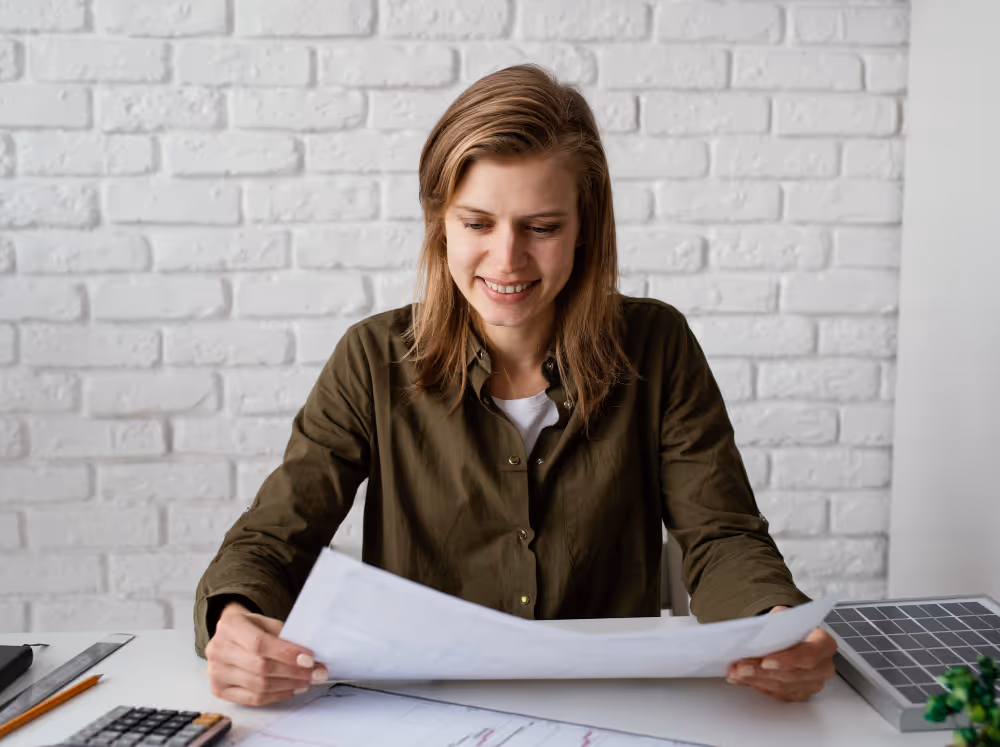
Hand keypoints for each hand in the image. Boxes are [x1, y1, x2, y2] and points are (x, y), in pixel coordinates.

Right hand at [205, 600, 328, 705]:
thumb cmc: (251, 627)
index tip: (309, 659)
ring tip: (307, 681)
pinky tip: (292, 689)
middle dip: (293, 672)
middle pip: (260, 668)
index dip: (286, 653)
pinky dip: (277, 695)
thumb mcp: (265, 621)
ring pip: (259, 686)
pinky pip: (253, 699)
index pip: (259, 644)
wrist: (228, 635)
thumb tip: (310, 655)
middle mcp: (218, 650)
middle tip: (316, 672)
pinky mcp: (220, 690)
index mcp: (230, 626)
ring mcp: (216, 673)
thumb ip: (284, 635)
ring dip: (288, 685)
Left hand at [725, 605, 837, 701]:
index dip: (787, 660)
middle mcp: (823, 667)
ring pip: (783, 686)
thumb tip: (760, 632)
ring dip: (756, 679)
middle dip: (763, 671)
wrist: (790, 635)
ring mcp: (812, 683)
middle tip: (741, 666)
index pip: (809, 655)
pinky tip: (742, 678)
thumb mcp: (783, 615)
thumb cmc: (789, 625)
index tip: (765, 661)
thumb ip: (776, 622)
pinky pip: (777, 694)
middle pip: (793, 674)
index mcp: (824, 643)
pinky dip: (757, 685)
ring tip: (736, 672)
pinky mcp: (800, 694)